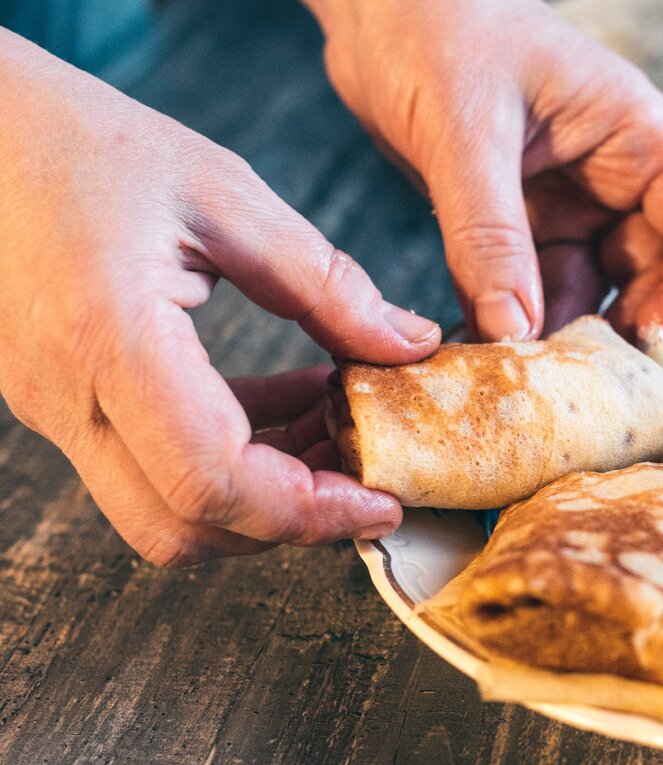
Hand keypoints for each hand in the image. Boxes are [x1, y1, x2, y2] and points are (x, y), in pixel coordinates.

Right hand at [0, 30, 441, 566]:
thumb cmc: (82, 141)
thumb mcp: (223, 195)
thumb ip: (326, 283)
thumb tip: (410, 346)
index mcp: (107, 340)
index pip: (212, 483)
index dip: (309, 513)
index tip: (382, 499)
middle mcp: (66, 396)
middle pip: (185, 526)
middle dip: (290, 522)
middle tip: (370, 476)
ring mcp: (52, 408)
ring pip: (167, 508)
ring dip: (264, 491)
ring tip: (341, 429)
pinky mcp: (62, 402)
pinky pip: (150, 465)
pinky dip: (229, 457)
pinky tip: (290, 403)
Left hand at [307, 0, 662, 345]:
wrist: (374, 5)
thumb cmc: (434, 22)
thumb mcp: (465, 128)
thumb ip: (490, 234)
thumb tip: (513, 334)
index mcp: (632, 131)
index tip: (656, 336)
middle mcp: (611, 171)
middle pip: (660, 268)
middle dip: (628, 324)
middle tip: (584, 376)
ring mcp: (566, 200)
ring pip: (593, 287)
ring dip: (565, 333)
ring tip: (528, 372)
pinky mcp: (517, 222)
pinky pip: (533, 287)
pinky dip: (514, 322)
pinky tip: (486, 347)